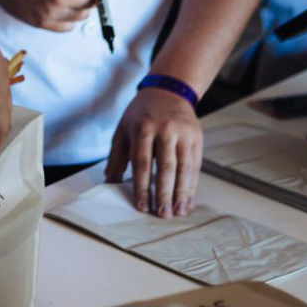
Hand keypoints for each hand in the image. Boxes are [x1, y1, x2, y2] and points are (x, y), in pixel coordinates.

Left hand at [104, 87, 201, 216]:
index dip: (142, 186)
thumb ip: (116, 156)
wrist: (168, 91)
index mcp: (143, 128)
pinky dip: (192, 185)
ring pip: (184, 167)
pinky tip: (188, 200)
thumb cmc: (141, 115)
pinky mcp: (196, 138)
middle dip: (164, 193)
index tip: (142, 206)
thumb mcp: (123, 129)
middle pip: (165, 166)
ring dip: (182, 193)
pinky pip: (195, 165)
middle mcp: (165, 130)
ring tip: (178, 212)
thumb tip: (110, 183)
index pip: (142, 162)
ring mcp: (183, 134)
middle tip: (162, 215)